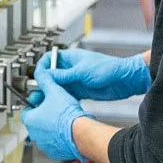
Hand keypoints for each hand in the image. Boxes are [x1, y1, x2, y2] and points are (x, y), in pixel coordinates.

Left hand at [22, 70, 86, 161]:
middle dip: (44, 115)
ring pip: (45, 133)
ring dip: (51, 128)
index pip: (26, 109)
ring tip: (62, 120)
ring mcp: (44, 144)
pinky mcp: (55, 152)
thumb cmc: (67, 116)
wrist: (81, 133)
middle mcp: (34, 134)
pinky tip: (67, 130)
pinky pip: (54, 143)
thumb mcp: (55, 91)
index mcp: (30, 120)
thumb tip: (41, 73)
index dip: (35, 103)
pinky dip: (59, 138)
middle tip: (55, 109)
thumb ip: (46, 81)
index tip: (42, 101)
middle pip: (36, 122)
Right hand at [35, 48, 151, 100]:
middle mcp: (71, 68)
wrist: (124, 80)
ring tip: (44, 101)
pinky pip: (66, 95)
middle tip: (38, 92)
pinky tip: (58, 104)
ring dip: (51, 93)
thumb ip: (64, 75)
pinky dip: (61, 99)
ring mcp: (75, 80)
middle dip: (44, 83)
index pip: (50, 60)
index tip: (38, 76)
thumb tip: (46, 75)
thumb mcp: (82, 71)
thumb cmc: (108, 68)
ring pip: (58, 86)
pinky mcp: (81, 91)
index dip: (42, 67)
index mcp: (70, 58)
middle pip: (51, 75)